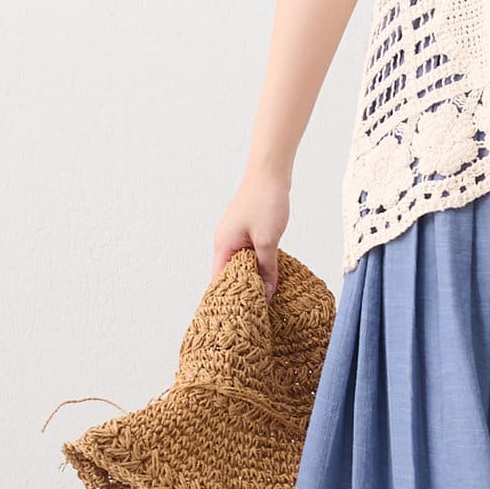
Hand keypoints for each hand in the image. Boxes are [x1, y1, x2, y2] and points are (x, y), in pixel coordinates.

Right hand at [212, 168, 289, 301]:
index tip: (243, 316)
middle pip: (229, 275)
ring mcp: (235, 236)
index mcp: (223, 246)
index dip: (229, 299)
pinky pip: (249, 254)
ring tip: (266, 298)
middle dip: (242, 291)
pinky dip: (258, 265)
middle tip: (258, 312)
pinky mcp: (246, 231)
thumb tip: (266, 294)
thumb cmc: (265, 201)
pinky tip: (271, 275)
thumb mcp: (268, 240)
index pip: (218, 281)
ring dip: (252, 278)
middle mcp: (224, 242)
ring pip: (241, 265)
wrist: (270, 172)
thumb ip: (266, 268)